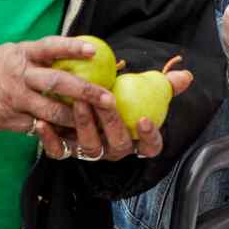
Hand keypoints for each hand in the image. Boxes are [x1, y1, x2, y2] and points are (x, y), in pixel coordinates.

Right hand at [0, 37, 111, 152]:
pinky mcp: (7, 119)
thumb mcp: (14, 52)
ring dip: (74, 118)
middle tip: (107, 98)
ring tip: (96, 123)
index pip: (50, 47)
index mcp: (22, 54)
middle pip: (56, 82)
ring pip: (50, 111)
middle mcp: (19, 75)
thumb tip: (77, 54)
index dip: (72, 48)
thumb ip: (40, 56)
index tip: (94, 51)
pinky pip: (36, 128)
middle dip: (85, 92)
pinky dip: (55, 132)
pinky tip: (71, 136)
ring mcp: (13, 99)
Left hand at [47, 69, 194, 161]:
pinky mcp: (66, 150)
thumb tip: (186, 76)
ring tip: (78, 102)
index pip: (150, 147)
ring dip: (84, 125)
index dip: (149, 137)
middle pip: (118, 144)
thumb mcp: (143, 88)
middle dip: (111, 122)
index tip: (144, 119)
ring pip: (89, 148)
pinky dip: (49, 139)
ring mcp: (90, 152)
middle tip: (104, 100)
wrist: (84, 100)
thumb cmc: (120, 95)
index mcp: (136, 139)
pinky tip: (42, 122)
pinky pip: (58, 151)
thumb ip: (164, 84)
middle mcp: (114, 149)